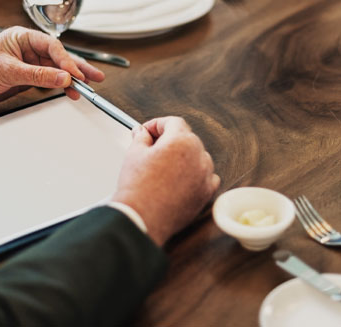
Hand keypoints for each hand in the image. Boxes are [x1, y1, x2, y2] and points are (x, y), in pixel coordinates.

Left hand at [0, 26, 104, 110]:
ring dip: (70, 79)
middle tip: (95, 77)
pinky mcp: (25, 78)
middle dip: (77, 68)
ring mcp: (27, 64)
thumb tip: (62, 77)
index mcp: (22, 37)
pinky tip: (68, 91)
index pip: (52, 46)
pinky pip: (47, 81)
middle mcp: (27, 49)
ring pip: (55, 70)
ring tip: (87, 87)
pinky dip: (58, 87)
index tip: (76, 74)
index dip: (66, 61)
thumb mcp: (7, 71)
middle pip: (58, 57)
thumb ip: (38, 74)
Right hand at [113, 117, 219, 246]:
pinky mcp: (206, 193)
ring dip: (183, 156)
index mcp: (181, 141)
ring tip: (163, 166)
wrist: (142, 218)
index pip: (174, 122)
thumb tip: (142, 132)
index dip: (158, 124)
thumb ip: (141, 137)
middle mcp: (198, 156)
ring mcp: (205, 175)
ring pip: (197, 156)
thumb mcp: (134, 154)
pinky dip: (194, 174)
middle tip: (151, 148)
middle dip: (169, 140)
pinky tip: (177, 179)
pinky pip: (206, 176)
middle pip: (187, 138)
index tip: (148, 132)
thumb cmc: (137, 188)